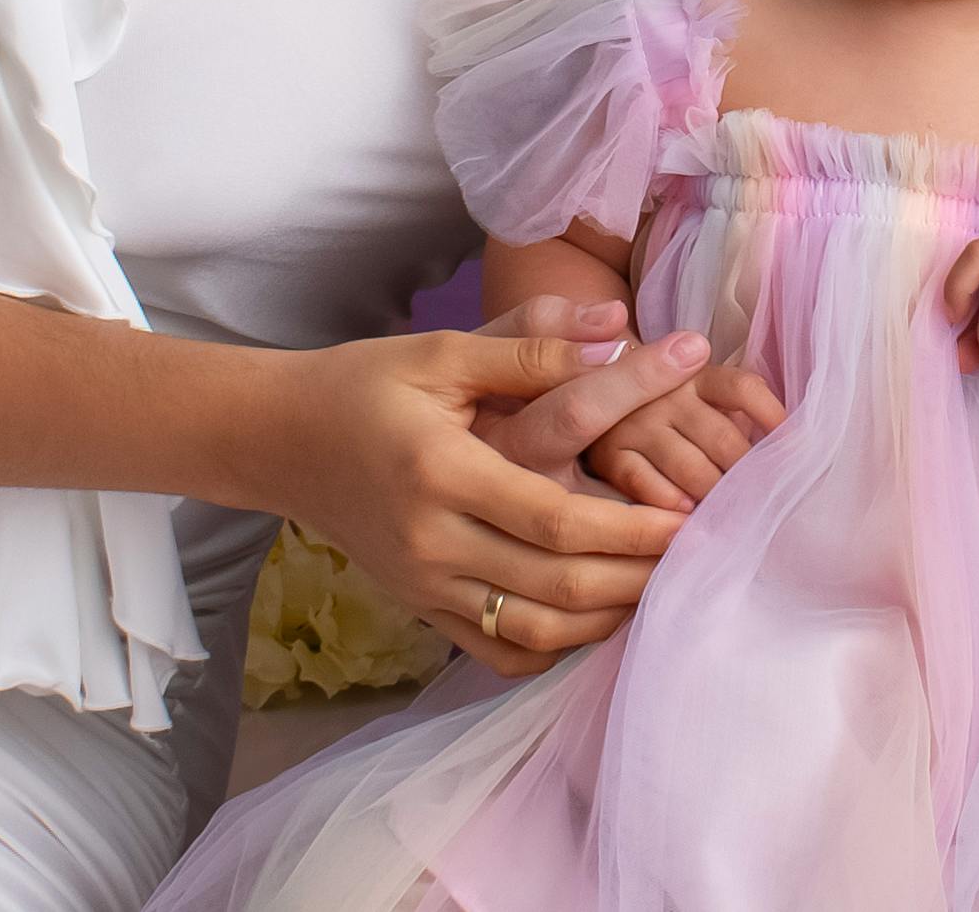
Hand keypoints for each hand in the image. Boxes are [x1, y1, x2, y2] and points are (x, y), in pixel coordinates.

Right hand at [249, 317, 716, 676]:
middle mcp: (430, 542)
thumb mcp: (442, 351)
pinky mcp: (418, 608)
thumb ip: (532, 343)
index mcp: (440, 473)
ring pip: (531, 633)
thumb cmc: (365, 383)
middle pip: (553, 588)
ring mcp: (422, 586)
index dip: (631, 529)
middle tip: (698, 559)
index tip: (692, 519)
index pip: (555, 521)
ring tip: (662, 589)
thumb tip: (619, 327)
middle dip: (636, 578)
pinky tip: (595, 619)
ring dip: (604, 619)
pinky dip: (553, 647)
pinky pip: (495, 650)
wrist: (280, 439)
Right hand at [585, 357, 788, 511]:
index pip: (744, 388)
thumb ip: (735, 414)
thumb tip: (792, 450)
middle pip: (724, 438)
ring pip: (690, 467)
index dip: (775, 417)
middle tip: (768, 503)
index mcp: (697, 375)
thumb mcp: (699, 400)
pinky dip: (670, 503)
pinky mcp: (608, 454)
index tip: (800, 449)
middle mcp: (667, 394)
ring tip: (735, 518)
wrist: (588, 400)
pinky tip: (687, 517)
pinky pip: (645, 483)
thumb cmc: (666, 415)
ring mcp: (636, 423)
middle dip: (749, 475)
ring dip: (716, 496)